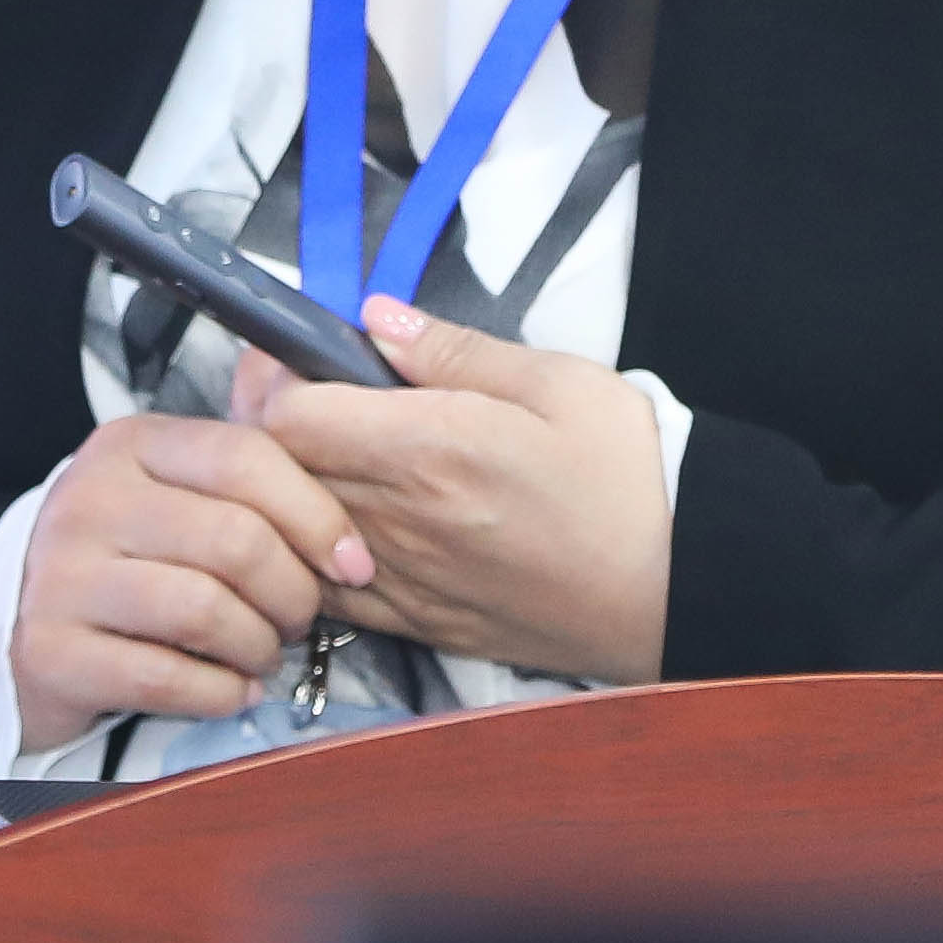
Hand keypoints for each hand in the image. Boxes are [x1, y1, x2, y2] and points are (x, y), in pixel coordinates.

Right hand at [8, 410, 374, 747]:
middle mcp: (90, 498)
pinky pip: (165, 677)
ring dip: (259, 645)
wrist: (22, 622)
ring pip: (204, 609)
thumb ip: (251, 488)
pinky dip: (219, 692)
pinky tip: (231, 690)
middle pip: (235, 540)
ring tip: (263, 655)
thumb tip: (351, 542)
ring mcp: (60, 574)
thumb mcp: (177, 495)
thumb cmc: (132, 558)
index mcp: (132, 444)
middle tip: (299, 619)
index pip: (245, 457)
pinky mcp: (49, 650)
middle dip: (293, 592)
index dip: (317, 515)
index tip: (354, 565)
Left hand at [248, 300, 670, 681]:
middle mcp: (402, 520)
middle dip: (265, 426)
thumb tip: (376, 320)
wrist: (676, 588)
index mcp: (433, 447)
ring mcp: (403, 580)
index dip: (271, 379)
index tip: (288, 356)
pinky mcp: (417, 623)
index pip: (291, 417)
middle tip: (291, 392)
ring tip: (315, 455)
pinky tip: (334, 524)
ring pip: (292, 533)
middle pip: (277, 473)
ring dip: (284, 491)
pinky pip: (326, 593)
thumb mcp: (558, 383)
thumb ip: (455, 350)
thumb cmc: (627, 478)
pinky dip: (309, 554)